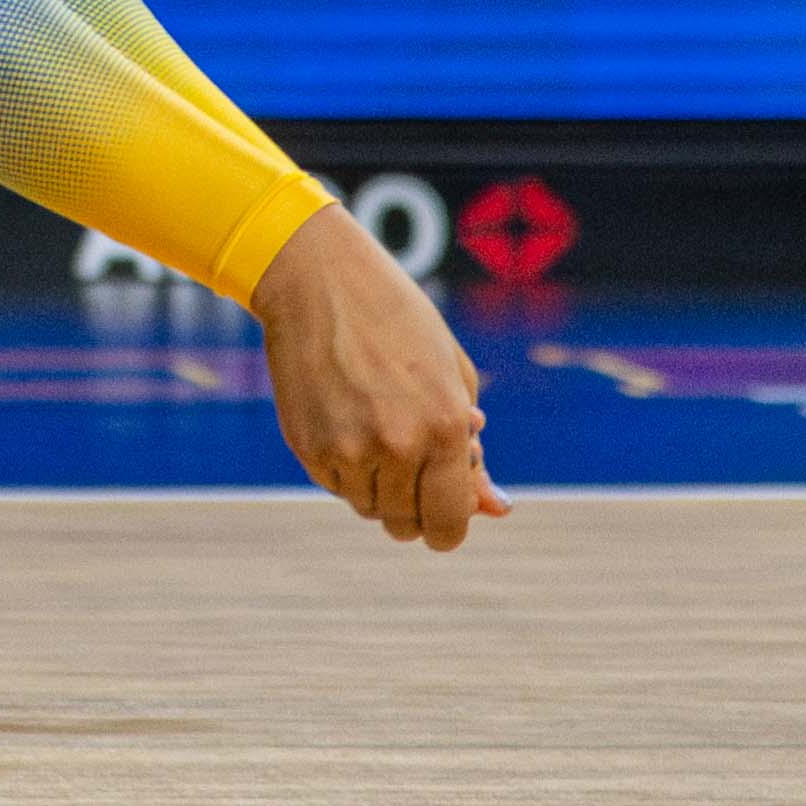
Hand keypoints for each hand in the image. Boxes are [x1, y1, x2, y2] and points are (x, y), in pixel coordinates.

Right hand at [250, 207, 501, 548]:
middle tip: (409, 462)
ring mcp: (347, 449)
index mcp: (445, 427)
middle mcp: (397, 446)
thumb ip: (472, 451)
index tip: (443, 513)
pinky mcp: (308, 447)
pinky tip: (346, 421)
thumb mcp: (452, 378)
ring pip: (369, 509)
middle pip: (406, 525)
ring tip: (376, 429)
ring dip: (378, 486)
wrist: (318, 280)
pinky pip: (336, 487)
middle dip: (414, 505)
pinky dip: (345, 469)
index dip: (448, 526)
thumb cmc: (398, 323)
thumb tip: (497, 509)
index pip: (449, 523)